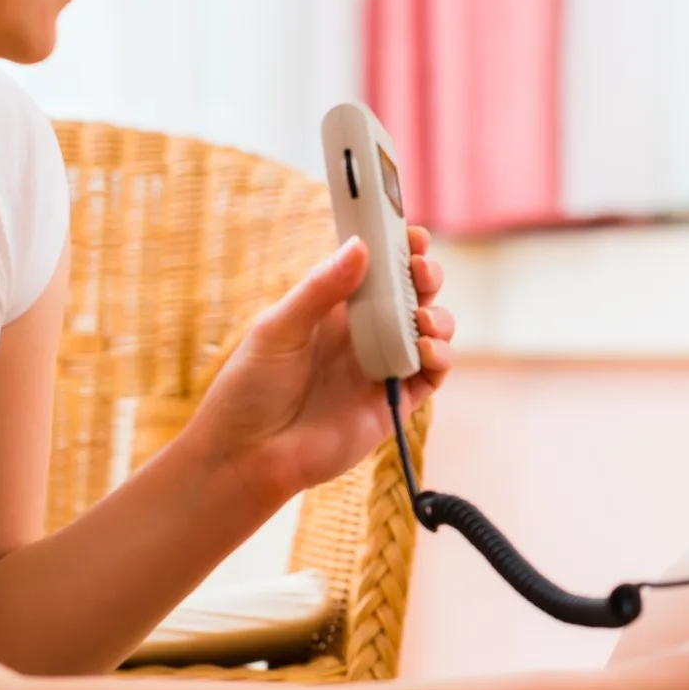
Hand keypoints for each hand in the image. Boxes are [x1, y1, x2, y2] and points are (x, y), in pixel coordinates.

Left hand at [188, 226, 455, 506]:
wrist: (248, 456)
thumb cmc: (250, 389)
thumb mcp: (278, 329)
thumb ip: (321, 289)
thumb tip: (361, 247)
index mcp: (333, 309)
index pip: (375, 269)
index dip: (397, 248)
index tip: (411, 233)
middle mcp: (363, 334)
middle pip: (411, 294)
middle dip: (425, 276)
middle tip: (420, 271)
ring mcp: (381, 367)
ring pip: (429, 331)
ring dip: (438, 316)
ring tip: (422, 318)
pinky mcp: (394, 403)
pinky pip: (432, 375)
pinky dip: (440, 357)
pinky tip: (426, 350)